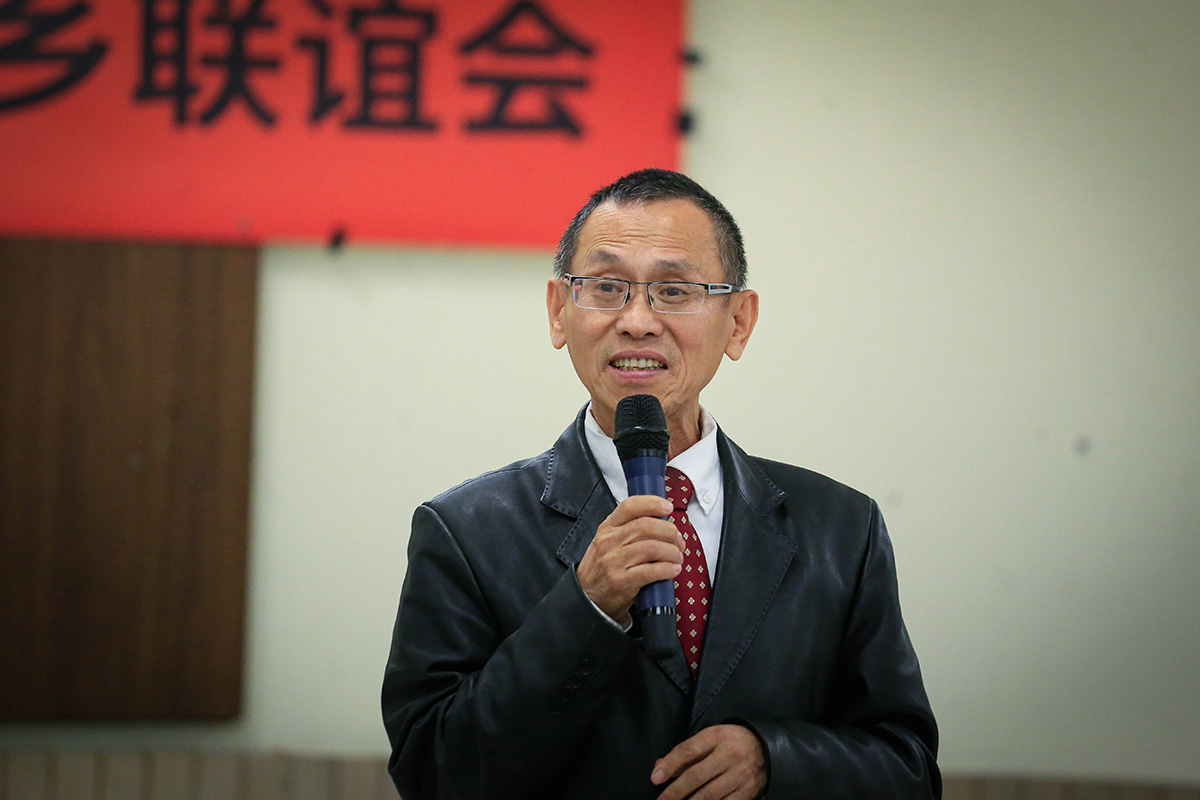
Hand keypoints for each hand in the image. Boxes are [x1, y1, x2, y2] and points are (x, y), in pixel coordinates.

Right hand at [577, 495, 682, 618]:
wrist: (587, 598)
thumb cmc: (602, 569)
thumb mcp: (607, 542)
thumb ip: (628, 529)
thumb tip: (663, 523)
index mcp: (608, 528)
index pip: (630, 506)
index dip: (652, 504)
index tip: (668, 508)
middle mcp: (609, 542)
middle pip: (647, 526)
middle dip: (670, 532)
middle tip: (678, 541)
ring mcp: (614, 561)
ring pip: (652, 548)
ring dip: (672, 552)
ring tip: (678, 557)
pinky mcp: (621, 581)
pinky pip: (651, 571)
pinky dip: (667, 569)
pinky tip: (674, 569)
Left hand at [651, 725, 767, 799]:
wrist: (766, 749)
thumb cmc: (730, 743)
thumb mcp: (710, 738)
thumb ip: (685, 752)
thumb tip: (660, 769)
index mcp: (717, 737)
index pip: (689, 750)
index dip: (670, 765)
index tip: (656, 778)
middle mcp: (729, 755)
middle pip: (697, 776)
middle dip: (675, 791)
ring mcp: (739, 775)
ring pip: (709, 795)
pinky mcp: (747, 792)